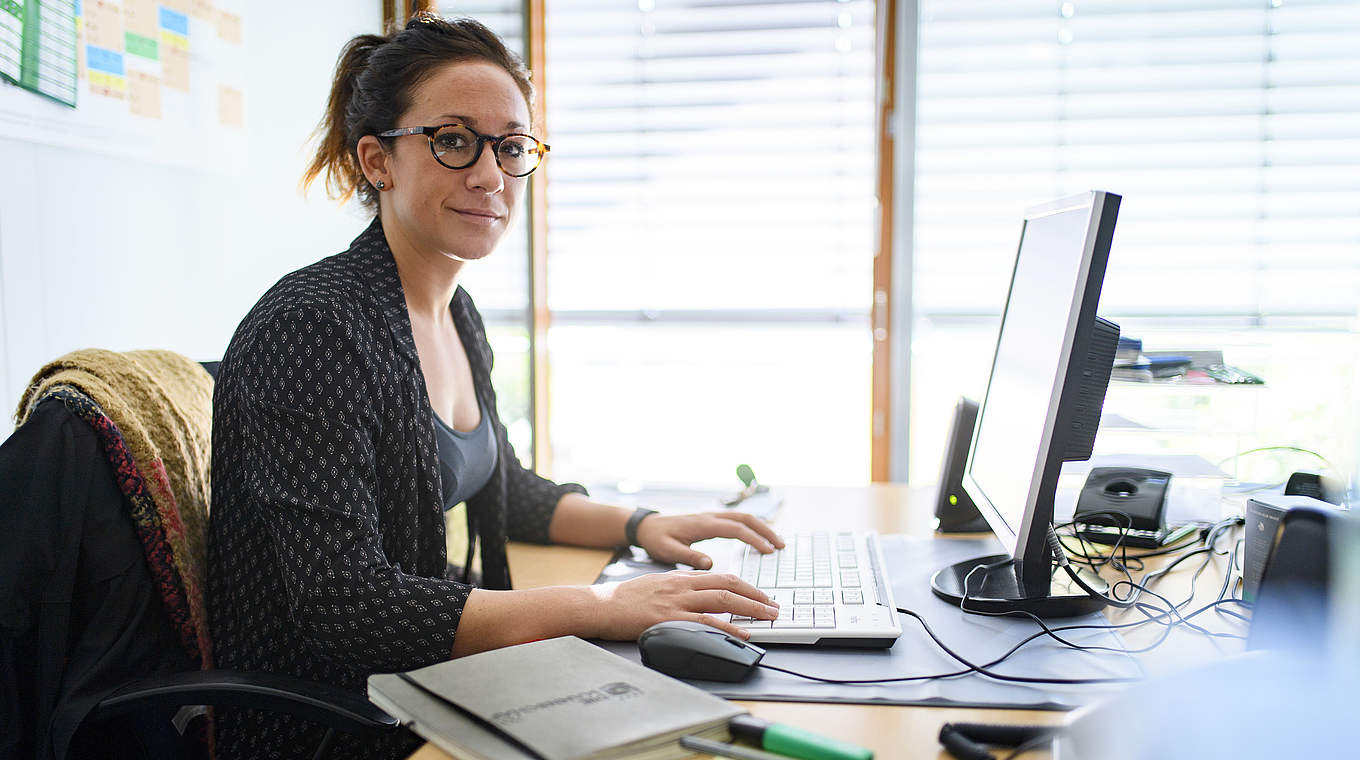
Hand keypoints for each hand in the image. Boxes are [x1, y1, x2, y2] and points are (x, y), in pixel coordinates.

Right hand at [590, 570, 779, 639]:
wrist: (601, 605)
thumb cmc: (625, 598)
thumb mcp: (658, 584)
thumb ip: (681, 587)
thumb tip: (701, 595)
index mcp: (682, 577)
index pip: (723, 577)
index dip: (747, 587)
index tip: (762, 596)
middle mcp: (683, 585)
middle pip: (730, 585)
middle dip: (757, 596)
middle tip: (774, 607)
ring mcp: (677, 601)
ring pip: (723, 599)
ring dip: (751, 608)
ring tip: (768, 618)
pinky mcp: (669, 618)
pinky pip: (705, 622)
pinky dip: (728, 627)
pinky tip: (742, 633)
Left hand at [635, 511, 784, 569]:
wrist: (647, 527)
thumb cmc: (657, 539)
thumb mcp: (669, 551)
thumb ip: (689, 557)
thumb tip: (710, 565)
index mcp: (703, 524)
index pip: (736, 529)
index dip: (754, 539)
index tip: (768, 551)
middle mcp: (710, 517)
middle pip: (745, 518)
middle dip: (765, 530)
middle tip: (780, 546)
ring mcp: (712, 517)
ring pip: (743, 517)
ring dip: (761, 528)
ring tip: (775, 542)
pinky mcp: (711, 521)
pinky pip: (736, 521)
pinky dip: (751, 527)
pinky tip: (757, 538)